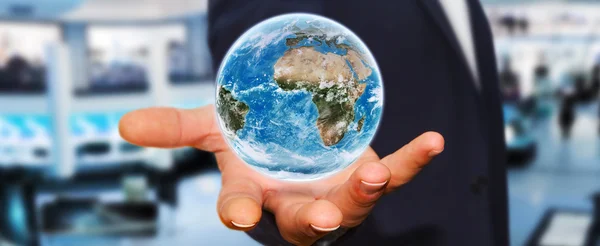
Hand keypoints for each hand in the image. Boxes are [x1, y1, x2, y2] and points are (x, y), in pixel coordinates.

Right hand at [119, 105, 443, 244]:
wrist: (297, 146)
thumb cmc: (254, 144)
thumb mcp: (217, 129)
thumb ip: (176, 128)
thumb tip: (123, 124)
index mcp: (256, 194)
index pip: (241, 207)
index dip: (239, 211)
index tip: (237, 215)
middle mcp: (297, 204)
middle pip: (302, 222)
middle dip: (311, 222)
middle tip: (322, 220)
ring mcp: (337, 195)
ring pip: (352, 205)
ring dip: (365, 194)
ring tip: (377, 175)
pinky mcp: (368, 177)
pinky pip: (396, 174)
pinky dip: (413, 161)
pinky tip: (431, 143)